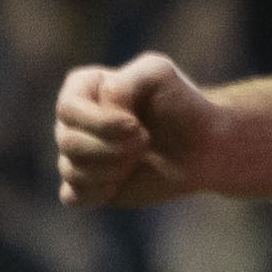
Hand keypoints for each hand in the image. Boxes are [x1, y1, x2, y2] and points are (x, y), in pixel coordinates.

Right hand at [56, 55, 215, 208]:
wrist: (203, 143)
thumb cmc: (180, 104)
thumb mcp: (158, 74)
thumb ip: (123, 82)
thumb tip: (101, 109)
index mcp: (81, 88)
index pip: (67, 109)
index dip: (101, 123)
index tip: (138, 126)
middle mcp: (73, 121)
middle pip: (68, 142)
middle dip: (113, 148)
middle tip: (145, 142)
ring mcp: (77, 153)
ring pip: (71, 170)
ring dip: (113, 169)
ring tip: (139, 158)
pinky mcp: (87, 185)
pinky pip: (73, 197)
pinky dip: (99, 193)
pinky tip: (122, 182)